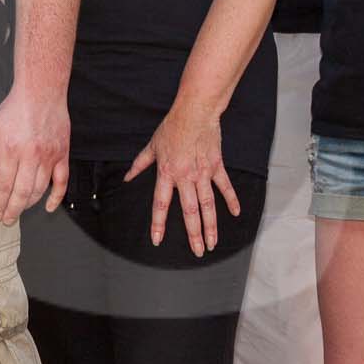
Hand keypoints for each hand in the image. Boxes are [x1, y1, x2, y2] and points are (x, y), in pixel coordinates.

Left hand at [0, 85, 68, 222]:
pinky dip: (56, 197)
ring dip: (29, 203)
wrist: (42, 91)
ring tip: (20, 210)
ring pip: (40, 189)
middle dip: (13, 210)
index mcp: (10, 149)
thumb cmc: (15, 108)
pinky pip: (62, 181)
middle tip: (7, 220)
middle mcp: (30, 155)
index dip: (0, 203)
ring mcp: (48, 155)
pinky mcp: (62, 153)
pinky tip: (47, 207)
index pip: (4, 185)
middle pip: (22, 192)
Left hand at [125, 102, 238, 255]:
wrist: (195, 112)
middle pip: (190, 211)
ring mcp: (203, 173)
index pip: (160, 204)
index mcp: (167, 173)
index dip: (158, 224)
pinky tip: (236, 214)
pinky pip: (224, 186)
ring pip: (208, 204)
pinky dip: (231, 200)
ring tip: (213, 243)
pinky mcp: (216, 166)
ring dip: (211, 225)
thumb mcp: (152, 146)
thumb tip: (127, 177)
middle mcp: (185, 177)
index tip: (158, 240)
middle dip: (194, 234)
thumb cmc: (172, 127)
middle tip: (198, 251)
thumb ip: (140, 164)